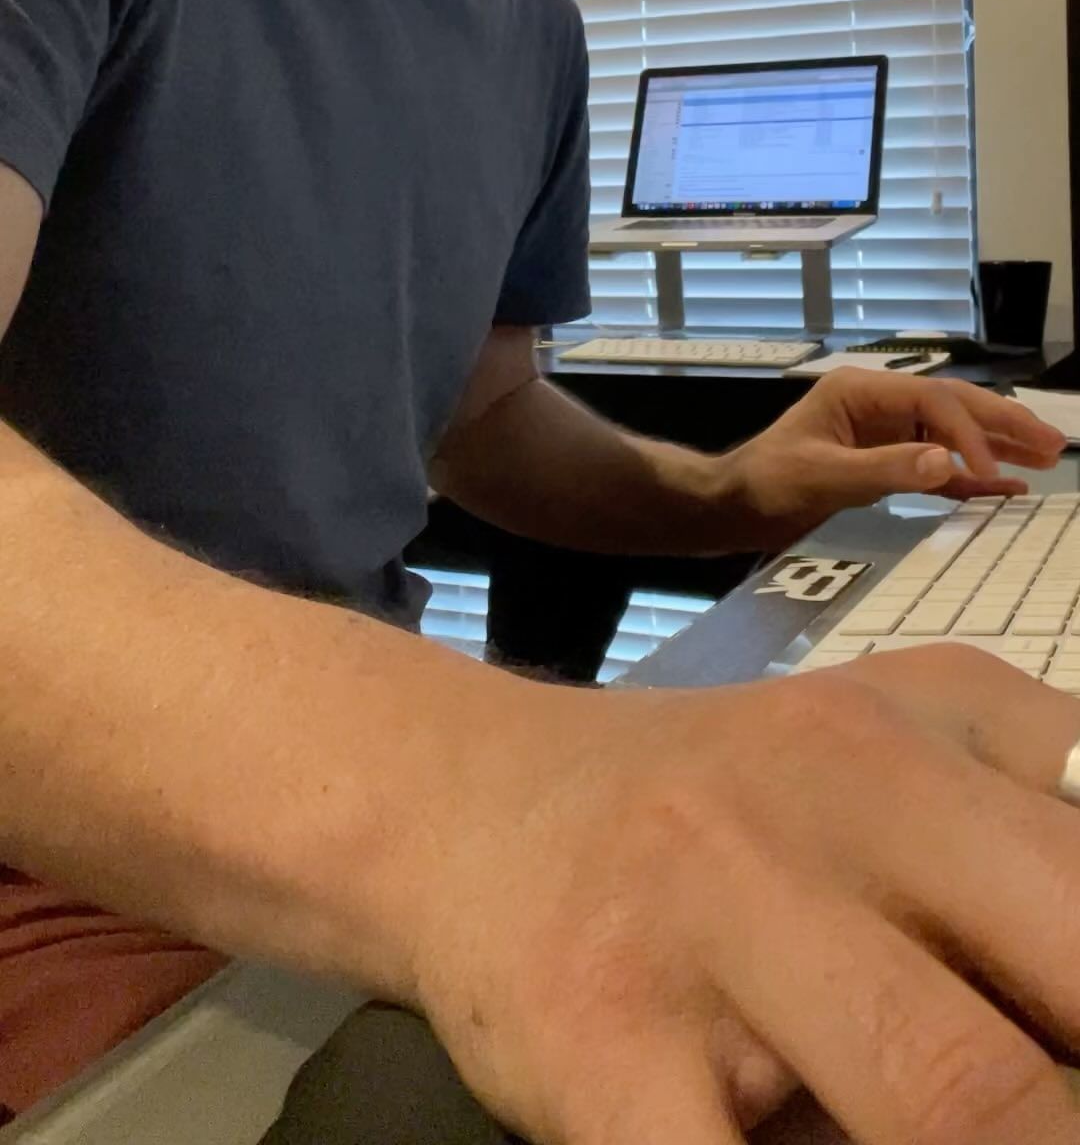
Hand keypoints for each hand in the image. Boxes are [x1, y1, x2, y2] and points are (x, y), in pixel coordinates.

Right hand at [415, 648, 1079, 1144]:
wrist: (474, 802)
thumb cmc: (729, 800)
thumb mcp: (899, 743)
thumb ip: (1041, 813)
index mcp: (929, 729)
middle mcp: (831, 794)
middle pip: (1068, 960)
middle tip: (1079, 1117)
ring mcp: (712, 914)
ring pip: (946, 1097)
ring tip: (998, 1143)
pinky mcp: (602, 1043)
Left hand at [726, 369, 1067, 543]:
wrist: (735, 505)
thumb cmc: (767, 484)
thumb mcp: (822, 477)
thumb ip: (885, 470)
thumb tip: (947, 463)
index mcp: (861, 392)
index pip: (932, 403)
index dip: (968, 433)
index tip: (993, 472)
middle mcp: (878, 405)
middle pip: (952, 407)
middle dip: (1002, 423)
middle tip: (1053, 442)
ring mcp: (884, 432)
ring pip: (952, 434)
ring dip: (997, 445)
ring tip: (1047, 455)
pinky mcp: (885, 462)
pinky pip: (938, 466)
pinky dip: (971, 477)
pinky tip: (1006, 488)